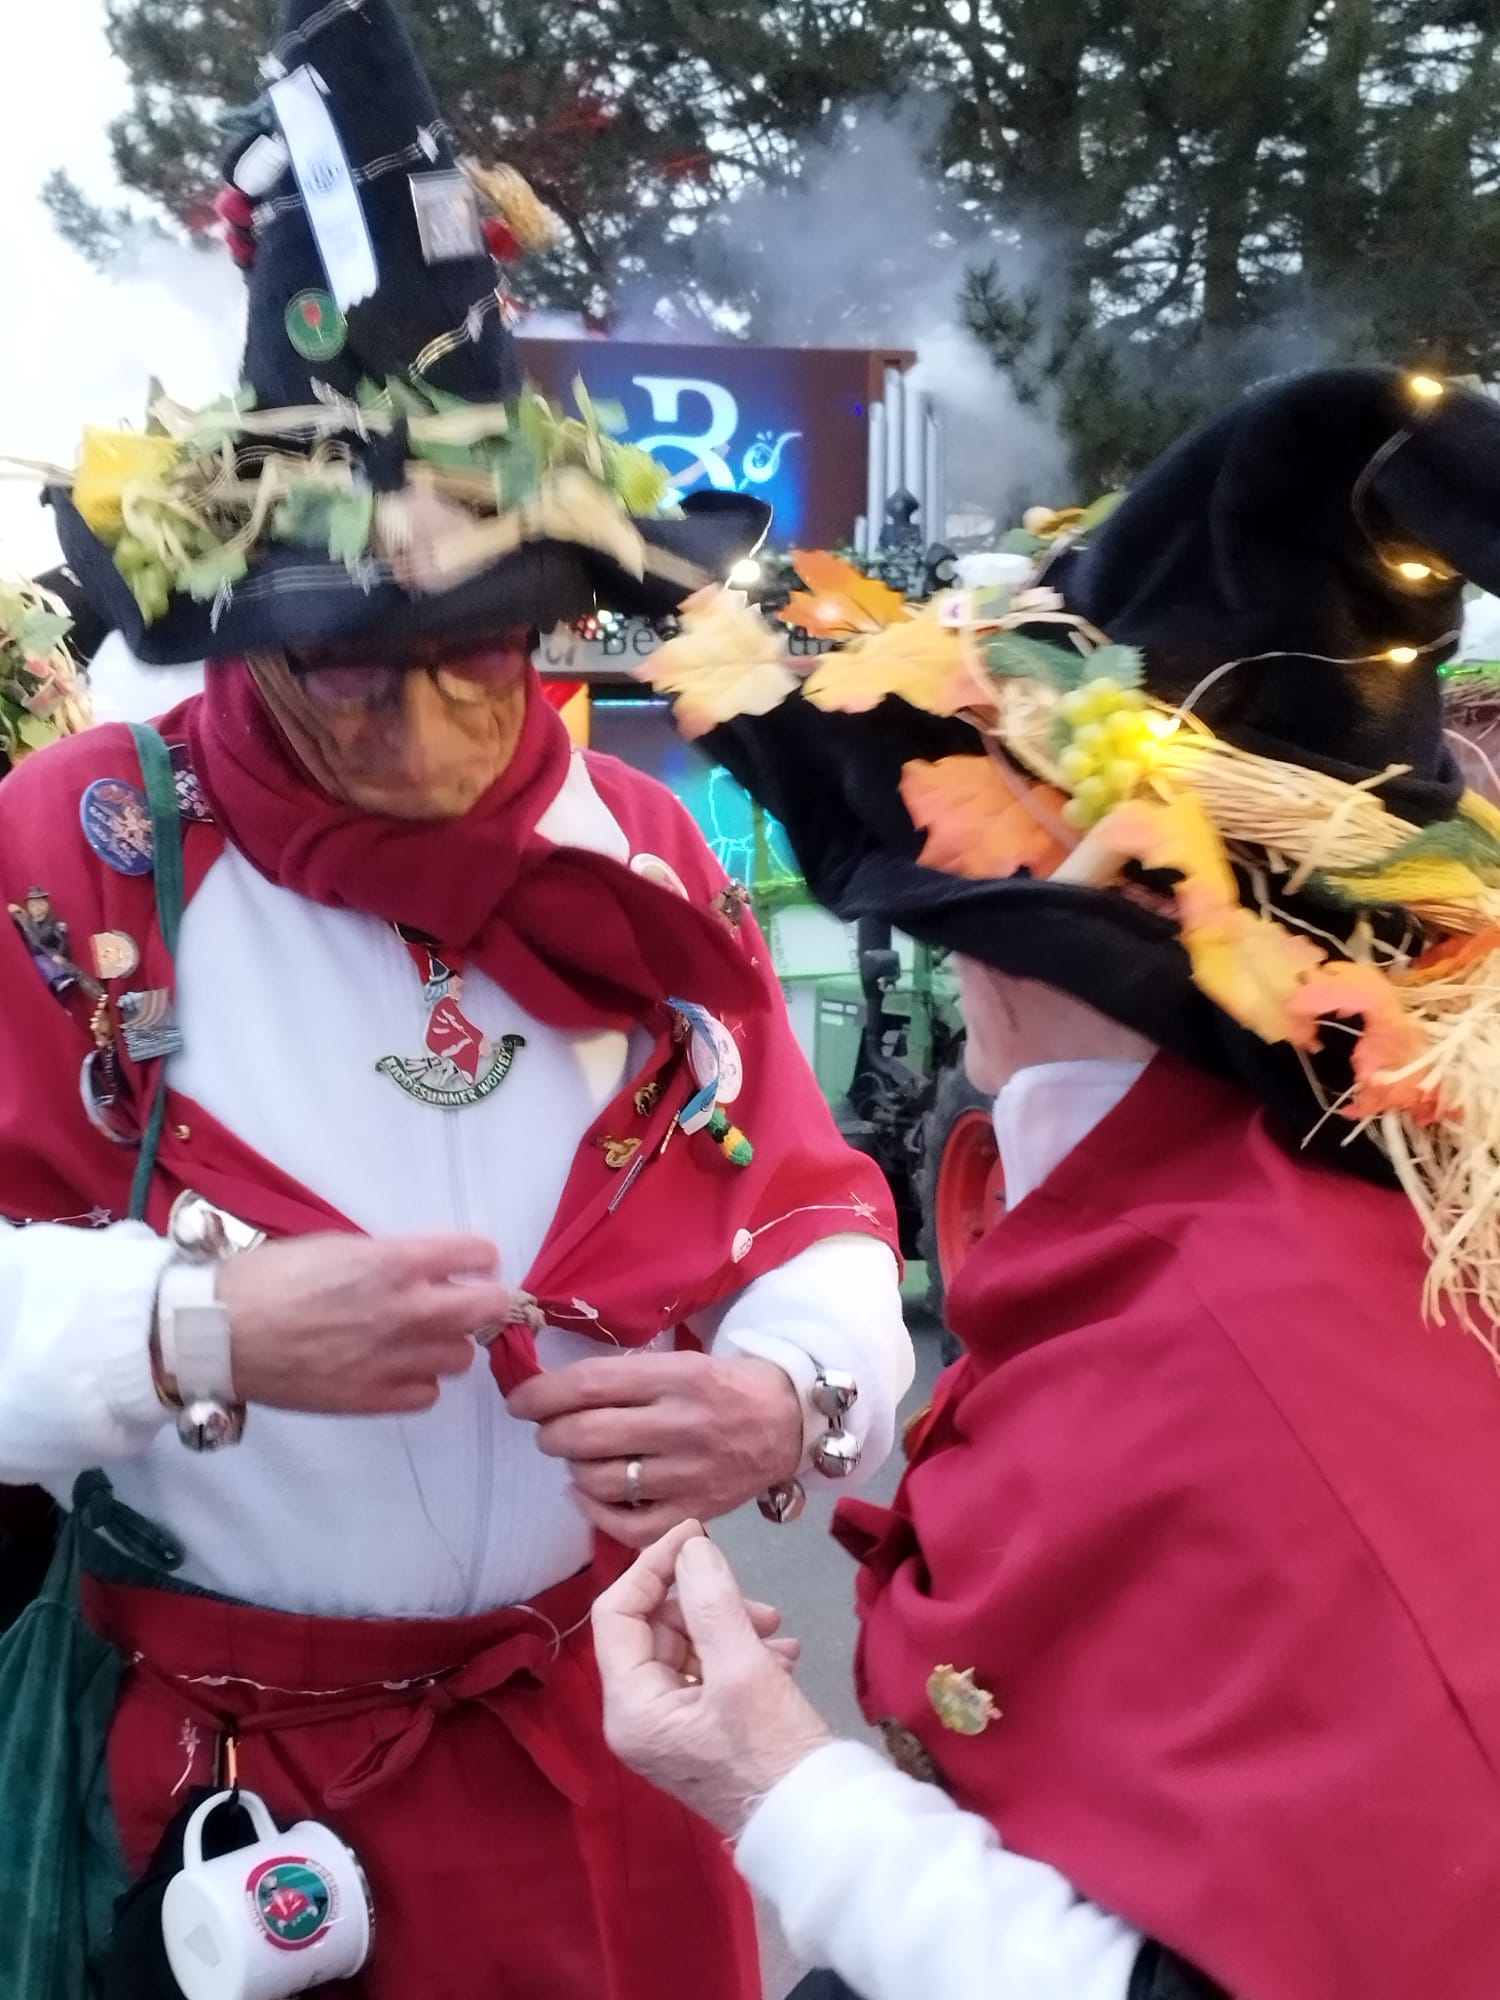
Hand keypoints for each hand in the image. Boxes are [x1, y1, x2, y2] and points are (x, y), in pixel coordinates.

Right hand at [217, 1233, 512, 1416]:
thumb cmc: (269, 1278)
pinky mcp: (372, 1399)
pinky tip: (399, 1369)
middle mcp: (405, 1310)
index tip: (477, 1263)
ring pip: (461, 1356)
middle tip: (473, 1301)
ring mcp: (392, 1360)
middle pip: (486, 1308)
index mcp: (394, 1262)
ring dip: (449, 1344)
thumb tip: (426, 1269)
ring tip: (421, 1338)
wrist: (218, 1333)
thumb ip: (389, 1259)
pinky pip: (428, 1394)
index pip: (474, 1255)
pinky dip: (421, 1381)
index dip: (479, 1258)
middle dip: (487, 1301)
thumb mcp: (337, 1247)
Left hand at [506, 1352, 803, 1546]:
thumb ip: (626, 1377)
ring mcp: (688, 1475)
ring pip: (600, 1481)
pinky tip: (588, 1493)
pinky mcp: (694, 1513)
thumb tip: (556, 1391)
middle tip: (548, 1430)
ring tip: (578, 1457)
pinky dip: (594, 1512)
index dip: (542, 1394)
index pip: (591, 1385)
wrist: (788, 1423)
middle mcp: (680, 1426)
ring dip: (573, 1469)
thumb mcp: (682, 1360)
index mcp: (676, 1378)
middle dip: (550, 1434)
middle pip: (587, 1435)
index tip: (519, 1400)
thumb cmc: (726, 1385)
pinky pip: (626, 1526)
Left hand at [593, 1520, 832, 1834]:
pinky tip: (782, 1659)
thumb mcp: (743, 1668)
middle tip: (760, 1606)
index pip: (617, 1613)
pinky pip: (709, 1674)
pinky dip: (742, 1655)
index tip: (697, 1534)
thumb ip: (712, 1600)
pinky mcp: (703, 1734)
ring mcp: (671, 1730)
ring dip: (730, 1627)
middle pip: (655, 1629)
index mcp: (631, 1707)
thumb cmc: (773, 1752)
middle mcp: (639, 1719)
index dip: (652, 1566)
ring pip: (688, 1648)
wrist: (819, 1826)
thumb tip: (692, 1547)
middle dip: (705, 1603)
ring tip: (777, 1634)